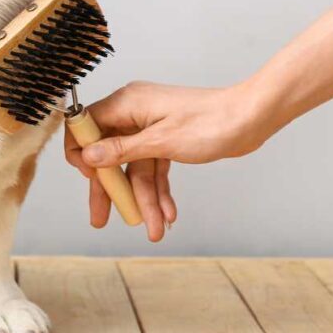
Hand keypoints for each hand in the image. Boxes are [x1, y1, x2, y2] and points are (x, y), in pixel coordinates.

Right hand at [63, 81, 269, 240]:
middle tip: (101, 218)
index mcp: (127, 103)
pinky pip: (154, 168)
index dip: (81, 151)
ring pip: (135, 167)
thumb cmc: (211, 122)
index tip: (87, 178)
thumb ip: (121, 150)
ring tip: (153, 229)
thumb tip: (88, 156)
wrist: (251, 119)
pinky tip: (167, 213)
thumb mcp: (162, 142)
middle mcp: (134, 113)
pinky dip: (159, 190)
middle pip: (109, 153)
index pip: (87, 124)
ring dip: (143, 197)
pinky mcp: (166, 139)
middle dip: (110, 188)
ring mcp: (150, 127)